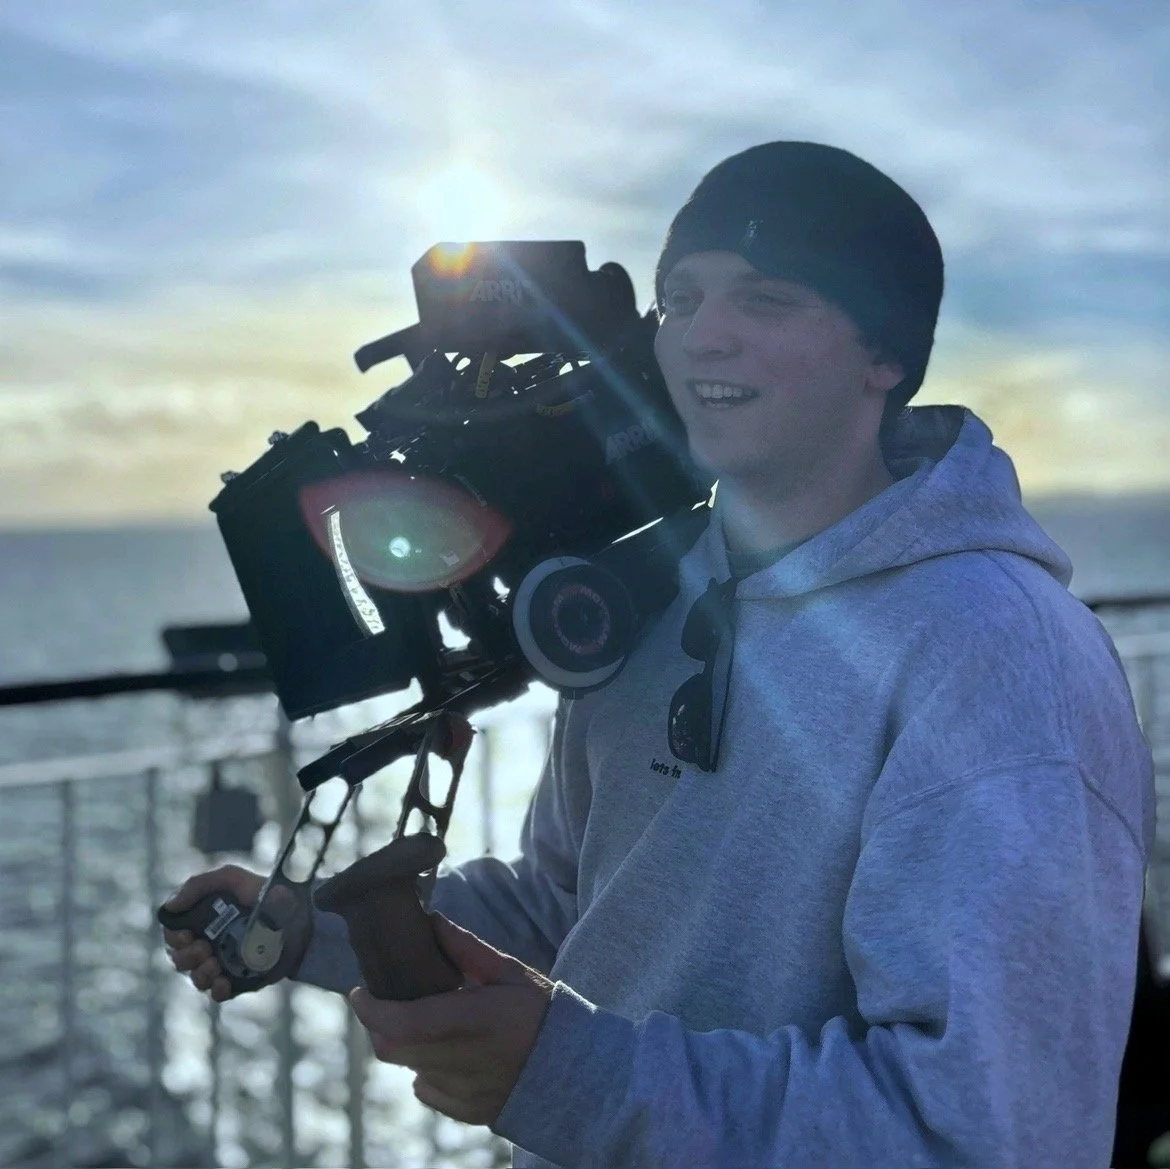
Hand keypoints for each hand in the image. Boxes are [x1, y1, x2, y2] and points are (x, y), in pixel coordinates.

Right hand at [160, 865, 311, 1001]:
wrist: (301, 915)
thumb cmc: (265, 892)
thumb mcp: (232, 878)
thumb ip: (199, 885)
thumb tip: (170, 907)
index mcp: (203, 920)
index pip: (173, 935)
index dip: (173, 938)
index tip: (185, 935)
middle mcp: (209, 943)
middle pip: (180, 959)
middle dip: (186, 956)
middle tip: (203, 948)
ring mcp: (223, 962)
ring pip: (196, 978)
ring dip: (199, 973)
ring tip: (214, 963)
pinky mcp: (239, 979)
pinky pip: (218, 993)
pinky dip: (216, 990)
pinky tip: (223, 982)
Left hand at [349, 914, 552, 1126]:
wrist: (574, 1069)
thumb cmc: (542, 1013)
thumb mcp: (510, 973)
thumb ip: (467, 950)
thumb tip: (432, 921)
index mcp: (473, 1020)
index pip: (402, 1023)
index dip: (371, 1009)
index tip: (360, 991)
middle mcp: (462, 1061)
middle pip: (392, 1049)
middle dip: (380, 1024)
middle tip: (389, 1000)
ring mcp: (463, 1092)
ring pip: (409, 1067)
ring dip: (409, 1044)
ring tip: (434, 1021)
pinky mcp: (467, 1111)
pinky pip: (428, 1090)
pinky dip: (427, 1069)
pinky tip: (451, 1052)